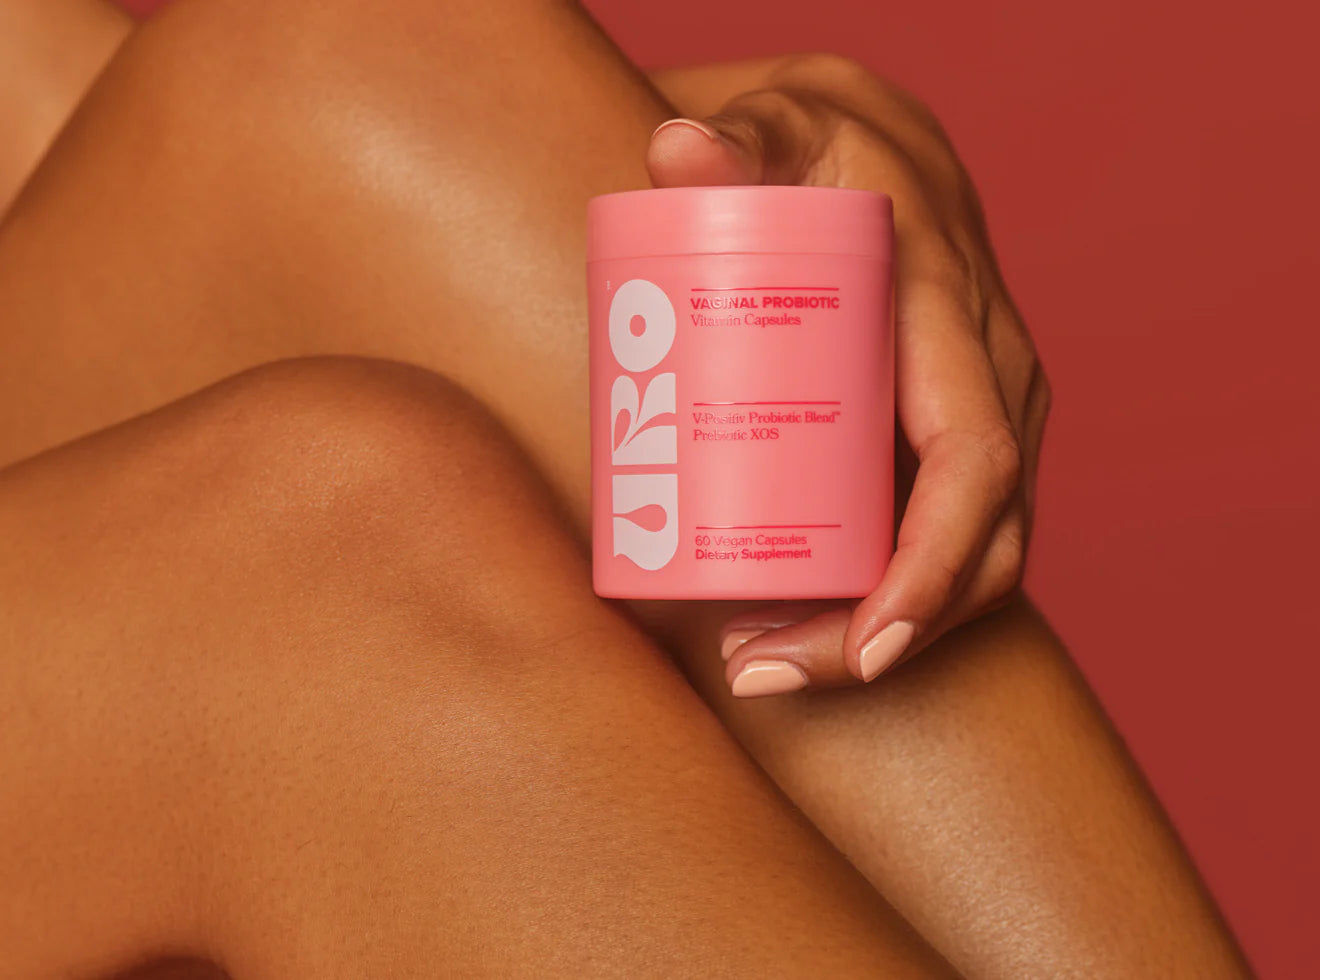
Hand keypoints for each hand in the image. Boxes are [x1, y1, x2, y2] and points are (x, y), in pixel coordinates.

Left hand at [647, 55, 1049, 695]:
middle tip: (756, 671)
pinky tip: (798, 629)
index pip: (973, 462)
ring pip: (970, 559)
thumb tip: (677, 149)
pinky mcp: (949, 436)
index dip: (929, 568)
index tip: (863, 648)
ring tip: (758, 663)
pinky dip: (885, 602)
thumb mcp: (783, 127)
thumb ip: (733, 136)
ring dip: (874, 636)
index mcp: (953, 315)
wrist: (876, 149)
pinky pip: (943, 538)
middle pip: (979, 545)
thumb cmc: (822, 146)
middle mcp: (990, 377)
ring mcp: (980, 412)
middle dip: (881, 637)